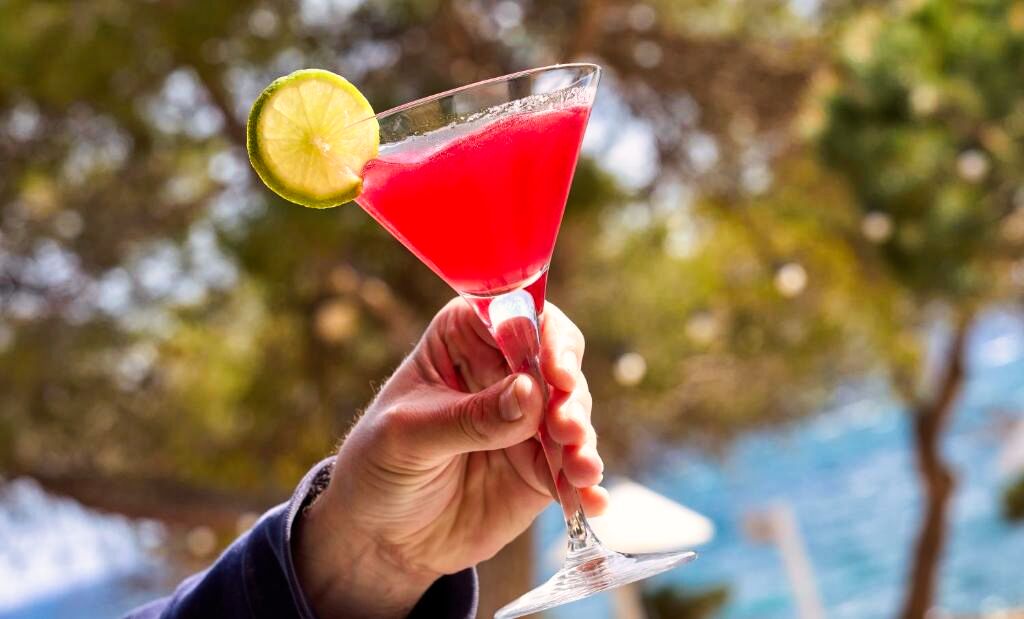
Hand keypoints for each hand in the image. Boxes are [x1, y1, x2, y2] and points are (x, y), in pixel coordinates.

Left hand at [294, 298, 606, 618]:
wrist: (380, 535)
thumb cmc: (378, 464)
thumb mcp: (409, 436)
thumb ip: (470, 417)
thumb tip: (530, 393)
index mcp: (466, 337)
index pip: (517, 316)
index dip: (545, 338)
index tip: (555, 373)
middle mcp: (505, 369)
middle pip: (558, 365)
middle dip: (570, 398)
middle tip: (566, 430)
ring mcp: (528, 419)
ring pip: (573, 415)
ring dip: (582, 442)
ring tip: (580, 471)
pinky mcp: (541, 466)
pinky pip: (573, 468)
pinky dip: (586, 484)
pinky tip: (592, 502)